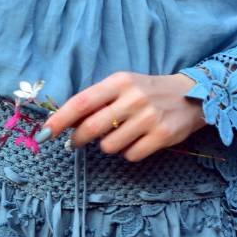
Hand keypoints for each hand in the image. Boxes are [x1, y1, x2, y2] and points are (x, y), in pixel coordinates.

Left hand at [39, 71, 206, 162]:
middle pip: (92, 127)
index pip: (82, 101)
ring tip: (120, 134)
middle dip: (77, 139)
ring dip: (108, 145)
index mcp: (119, 82)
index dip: (60, 119)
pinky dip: (128, 152)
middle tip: (73, 143)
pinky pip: (130, 155)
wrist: (191, 94)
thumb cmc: (147, 91)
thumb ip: (97, 100)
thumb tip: (65, 122)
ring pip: (109, 146)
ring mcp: (149, 118)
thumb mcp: (123, 85)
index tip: (45, 132)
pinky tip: (137, 141)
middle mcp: (133, 98)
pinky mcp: (162, 136)